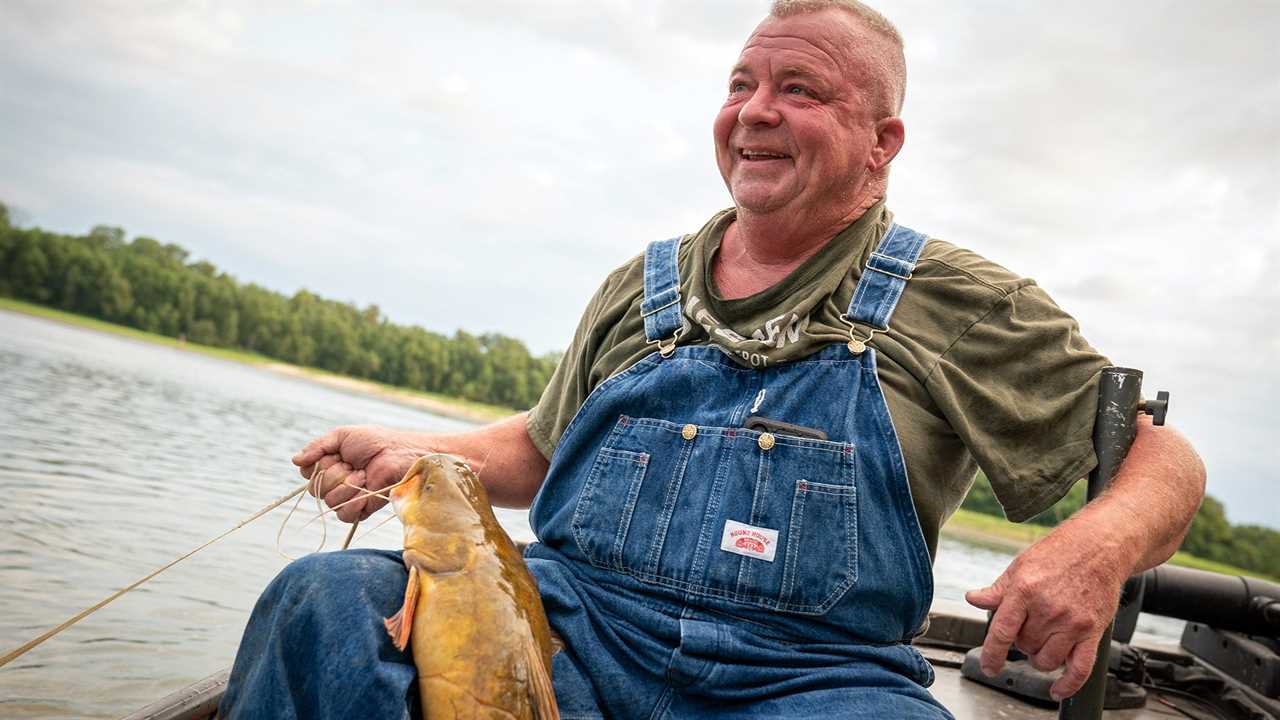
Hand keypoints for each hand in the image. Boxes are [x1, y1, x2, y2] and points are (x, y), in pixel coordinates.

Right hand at [293, 425, 434, 522]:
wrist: (400, 454)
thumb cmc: (376, 442)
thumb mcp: (342, 436)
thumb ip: (318, 446)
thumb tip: (295, 460)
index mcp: (329, 465)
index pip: (307, 472)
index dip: (319, 464)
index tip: (337, 454)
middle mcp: (335, 482)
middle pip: (314, 488)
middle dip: (334, 473)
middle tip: (354, 464)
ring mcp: (347, 497)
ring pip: (328, 501)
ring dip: (346, 486)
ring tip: (364, 474)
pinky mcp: (361, 509)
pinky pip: (344, 515)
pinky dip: (352, 502)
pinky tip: (364, 490)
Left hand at [965, 522, 1128, 700]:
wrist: (1100, 546)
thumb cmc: (1059, 553)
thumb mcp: (1020, 566)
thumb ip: (997, 589)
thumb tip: (973, 599)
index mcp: (1025, 591)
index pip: (1002, 631)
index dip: (992, 654)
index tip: (989, 666)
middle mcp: (1048, 609)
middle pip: (1024, 646)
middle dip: (1021, 641)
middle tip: (1028, 626)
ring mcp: (1072, 622)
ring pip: (1046, 660)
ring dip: (1039, 657)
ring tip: (1042, 641)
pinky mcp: (1092, 631)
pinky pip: (1080, 668)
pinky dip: (1067, 684)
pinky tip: (1057, 689)